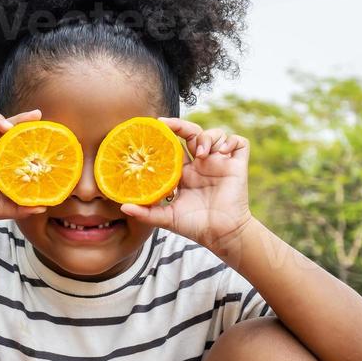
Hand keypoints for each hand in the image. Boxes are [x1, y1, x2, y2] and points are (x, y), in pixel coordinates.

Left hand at [118, 118, 253, 253]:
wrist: (220, 235)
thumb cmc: (194, 226)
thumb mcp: (166, 218)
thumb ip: (146, 212)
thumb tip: (123, 206)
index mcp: (184, 172)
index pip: (175, 145)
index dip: (167, 134)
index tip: (155, 127)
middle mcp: (201, 164)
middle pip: (192, 133)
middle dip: (181, 125)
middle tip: (169, 125)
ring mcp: (220, 163)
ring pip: (215, 134)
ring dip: (208, 137)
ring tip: (201, 153)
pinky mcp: (237, 165)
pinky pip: (238, 143)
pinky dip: (231, 142)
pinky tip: (221, 153)